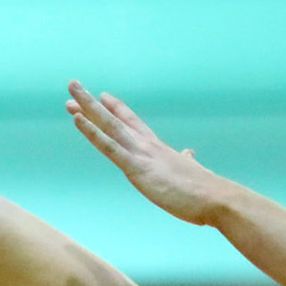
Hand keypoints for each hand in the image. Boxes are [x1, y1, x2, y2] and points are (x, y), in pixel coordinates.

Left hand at [66, 82, 227, 224]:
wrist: (216, 198)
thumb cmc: (204, 190)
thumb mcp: (191, 171)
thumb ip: (186, 160)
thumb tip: (188, 153)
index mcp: (157, 148)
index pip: (132, 123)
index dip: (116, 109)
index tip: (103, 96)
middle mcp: (146, 145)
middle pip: (114, 120)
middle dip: (92, 104)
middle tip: (74, 87)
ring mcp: (140, 154)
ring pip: (108, 126)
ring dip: (87, 109)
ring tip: (69, 95)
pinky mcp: (137, 168)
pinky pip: (108, 147)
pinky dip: (92, 132)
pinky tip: (77, 120)